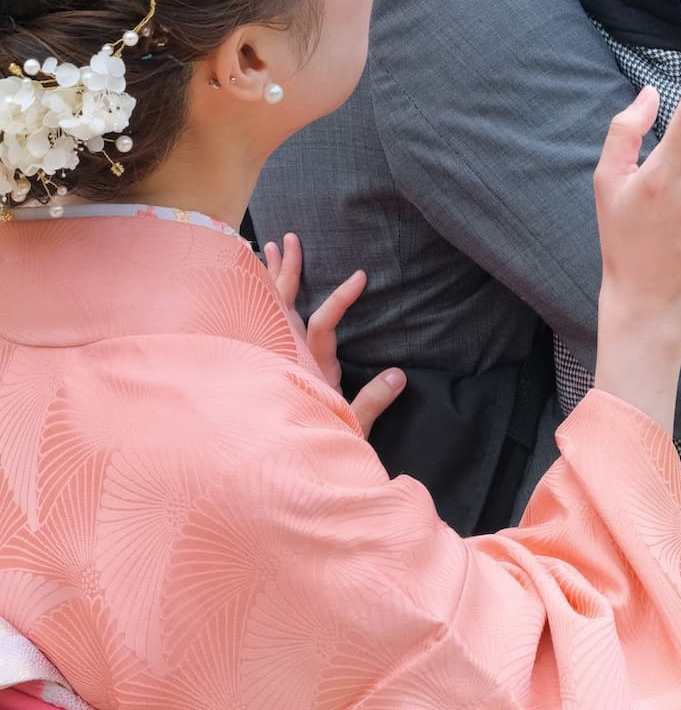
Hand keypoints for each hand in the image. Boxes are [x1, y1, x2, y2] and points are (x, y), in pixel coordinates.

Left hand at [263, 233, 404, 436]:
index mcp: (310, 368)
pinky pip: (256, 325)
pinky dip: (255, 303)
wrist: (282, 471)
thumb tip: (399, 374)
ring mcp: (275, 360)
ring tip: (266, 247)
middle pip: (283, 306)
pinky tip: (251, 287)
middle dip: (287, 270)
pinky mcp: (267, 366)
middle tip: (289, 238)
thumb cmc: (316, 446)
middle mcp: (288, 358)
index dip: (340, 298)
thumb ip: (373, 400)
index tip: (360, 275)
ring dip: (269, 279)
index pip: (323, 323)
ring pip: (267, 312)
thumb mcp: (351, 426)